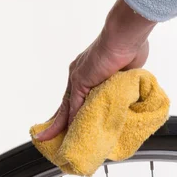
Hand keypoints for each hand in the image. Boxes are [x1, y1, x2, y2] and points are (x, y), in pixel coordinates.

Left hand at [36, 0, 155, 140]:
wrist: (126, 37)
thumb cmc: (130, 49)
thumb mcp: (124, 75)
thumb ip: (120, 87)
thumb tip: (127, 99)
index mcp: (89, 72)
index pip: (76, 98)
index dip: (70, 112)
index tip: (66, 125)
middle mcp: (79, 74)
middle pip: (66, 105)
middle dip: (57, 122)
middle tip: (46, 136)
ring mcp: (79, 77)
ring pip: (67, 107)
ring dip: (60, 125)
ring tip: (50, 139)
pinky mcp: (81, 80)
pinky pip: (74, 105)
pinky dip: (71, 120)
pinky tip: (69, 132)